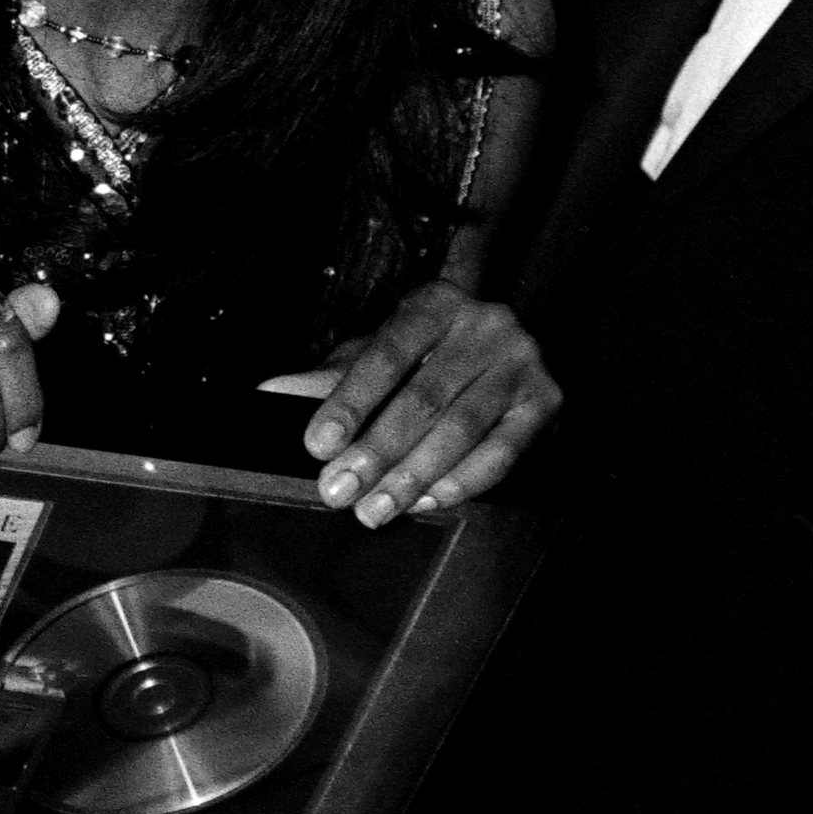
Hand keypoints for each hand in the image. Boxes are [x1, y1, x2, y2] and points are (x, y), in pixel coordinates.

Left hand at [301, 278, 556, 522]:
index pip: (385, 356)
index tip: (316, 445)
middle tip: (338, 491)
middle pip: (424, 398)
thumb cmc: (423, 353)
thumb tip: (266, 394)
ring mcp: (521, 363)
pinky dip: (463, 481)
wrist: (496, 346)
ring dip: (413, 476)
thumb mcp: (373, 354)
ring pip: (462, 429)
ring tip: (374, 509)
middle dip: (376, 452)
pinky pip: (502, 452)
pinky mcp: (546, 400)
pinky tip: (427, 500)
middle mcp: (484, 326)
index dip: (349, 403)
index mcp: (433, 304)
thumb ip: (324, 378)